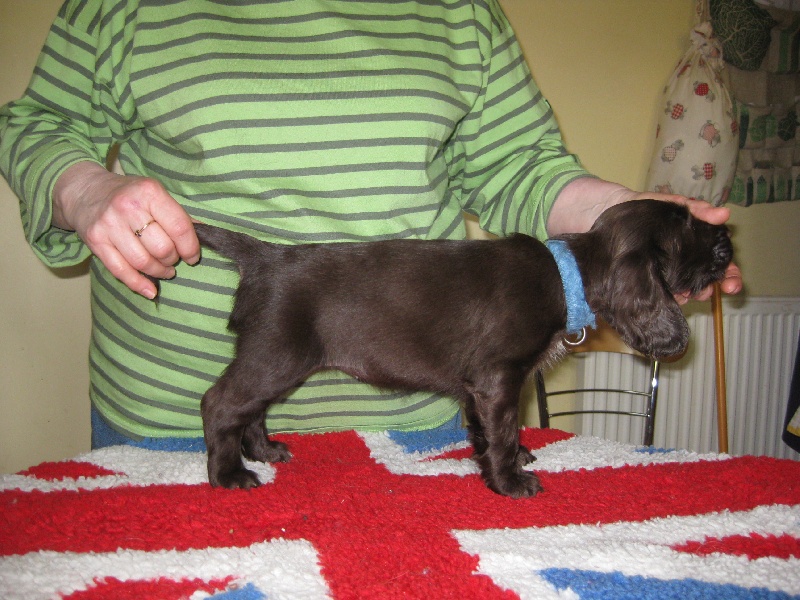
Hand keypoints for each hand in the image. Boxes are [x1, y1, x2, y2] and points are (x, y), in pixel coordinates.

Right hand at [52, 161, 199, 298]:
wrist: (85, 191)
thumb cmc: (129, 194)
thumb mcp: (154, 194)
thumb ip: (178, 214)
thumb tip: (205, 233)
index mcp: (149, 192)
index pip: (179, 227)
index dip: (191, 248)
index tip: (193, 257)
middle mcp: (128, 207)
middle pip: (162, 248)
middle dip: (173, 259)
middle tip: (173, 259)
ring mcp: (109, 225)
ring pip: (143, 262)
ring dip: (159, 272)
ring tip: (164, 270)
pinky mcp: (95, 241)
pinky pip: (121, 270)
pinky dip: (139, 285)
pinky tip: (150, 290)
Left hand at [629, 191, 742, 301]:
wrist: (616, 210)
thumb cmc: (651, 208)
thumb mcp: (677, 205)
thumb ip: (700, 210)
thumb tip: (725, 214)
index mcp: (700, 246)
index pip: (723, 264)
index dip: (731, 276)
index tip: (732, 285)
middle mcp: (688, 262)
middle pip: (708, 282)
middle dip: (709, 291)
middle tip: (704, 293)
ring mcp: (671, 273)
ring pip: (687, 291)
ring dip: (688, 295)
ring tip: (682, 293)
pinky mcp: (653, 278)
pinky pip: (665, 293)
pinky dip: (669, 296)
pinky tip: (667, 294)